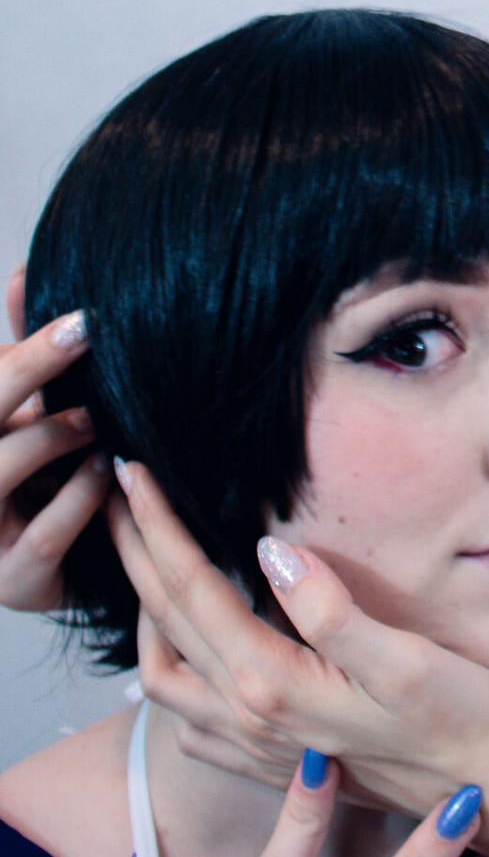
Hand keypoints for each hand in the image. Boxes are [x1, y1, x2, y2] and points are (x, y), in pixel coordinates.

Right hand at [0, 269, 110, 610]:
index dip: (23, 352)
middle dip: (28, 371)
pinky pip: (42, 537)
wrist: (67, 573)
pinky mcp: (14, 583)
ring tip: (95, 419)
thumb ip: (24, 357)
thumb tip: (21, 273)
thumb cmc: (41, 481)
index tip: (79, 316)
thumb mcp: (29, 416)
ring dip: (50, 436)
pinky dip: (77, 499)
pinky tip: (106, 471)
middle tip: (85, 333)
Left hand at [113, 461, 488, 833]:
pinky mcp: (269, 761)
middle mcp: (248, 719)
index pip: (193, 590)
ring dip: (144, 613)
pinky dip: (169, 674)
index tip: (133, 471)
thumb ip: (331, 610)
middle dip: (135, 552)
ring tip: (148, 562)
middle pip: (165, 623)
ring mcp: (254, 746)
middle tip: (119, 494)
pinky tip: (185, 652)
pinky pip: (188, 720)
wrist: (487, 794)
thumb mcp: (406, 658)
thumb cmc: (460, 718)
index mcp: (272, 685)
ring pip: (162, 677)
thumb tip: (268, 550)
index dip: (158, 527)